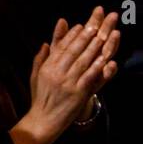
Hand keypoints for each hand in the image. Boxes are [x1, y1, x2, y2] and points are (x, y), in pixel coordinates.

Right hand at [27, 7, 119, 139]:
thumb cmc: (40, 97)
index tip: (81, 25)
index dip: (73, 35)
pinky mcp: (78, 93)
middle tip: (97, 24)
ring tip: (105, 35)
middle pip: (75, 50)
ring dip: (95, 47)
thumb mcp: (36, 75)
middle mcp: (58, 72)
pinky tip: (106, 59)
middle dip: (87, 35)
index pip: (62, 46)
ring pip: (84, 61)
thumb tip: (46, 43)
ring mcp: (68, 82)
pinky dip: (98, 67)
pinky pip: (90, 77)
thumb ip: (41, 58)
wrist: (43, 119)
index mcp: (48, 66)